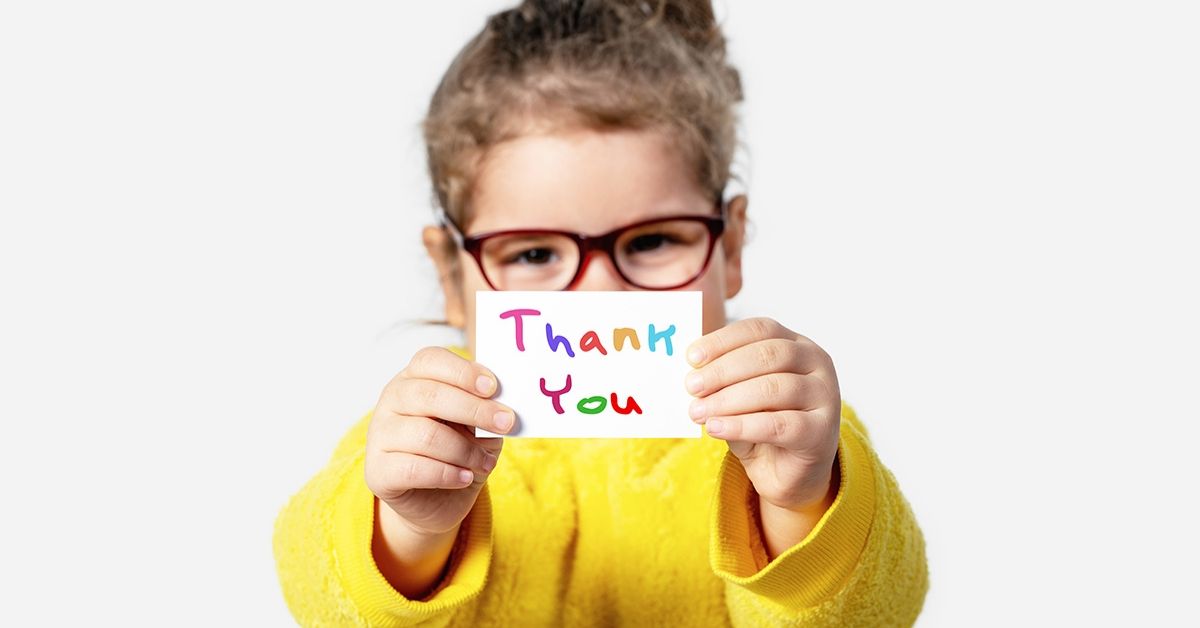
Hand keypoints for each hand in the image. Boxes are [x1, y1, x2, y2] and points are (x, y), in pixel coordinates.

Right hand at [365, 346, 514, 536]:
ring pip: (426, 435)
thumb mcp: (475, 426)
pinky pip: (415, 469)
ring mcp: (379, 435)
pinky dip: (447, 474)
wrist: (434, 501)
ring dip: (465, 450)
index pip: (430, 360)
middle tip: (506, 423)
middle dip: (474, 409)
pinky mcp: (378, 471)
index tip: (493, 387)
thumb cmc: (455, 453)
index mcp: (413, 378)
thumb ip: (486, 411)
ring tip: (485, 463)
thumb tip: (506, 408)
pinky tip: (464, 477)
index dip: (463, 372)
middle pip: (430, 395)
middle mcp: (391, 401)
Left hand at [685, 318, 840, 514]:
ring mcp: (824, 396)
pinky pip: (780, 425)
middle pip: (768, 355)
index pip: (760, 330)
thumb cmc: (761, 426)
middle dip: (723, 370)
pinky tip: (716, 428)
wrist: (787, 473)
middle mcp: (816, 363)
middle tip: (691, 387)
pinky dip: (743, 425)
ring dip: (729, 399)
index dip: (724, 340)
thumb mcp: (737, 397)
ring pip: (774, 388)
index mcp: (796, 344)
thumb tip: (690, 374)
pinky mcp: (821, 431)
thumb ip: (721, 381)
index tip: (691, 357)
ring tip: (698, 411)